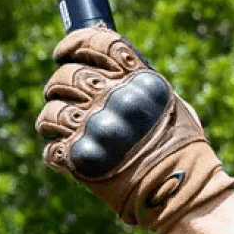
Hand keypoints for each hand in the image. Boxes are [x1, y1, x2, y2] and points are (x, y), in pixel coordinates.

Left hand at [36, 27, 233, 233]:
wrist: (181, 191)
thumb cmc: (181, 148)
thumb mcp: (170, 103)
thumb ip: (138, 84)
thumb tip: (110, 71)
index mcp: (138, 80)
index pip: (95, 42)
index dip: (73, 43)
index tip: (63, 52)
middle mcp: (115, 98)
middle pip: (68, 75)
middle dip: (58, 83)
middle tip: (60, 93)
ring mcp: (95, 128)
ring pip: (53, 110)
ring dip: (52, 118)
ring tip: (60, 127)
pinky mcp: (81, 158)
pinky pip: (52, 148)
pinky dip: (58, 153)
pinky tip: (69, 155)